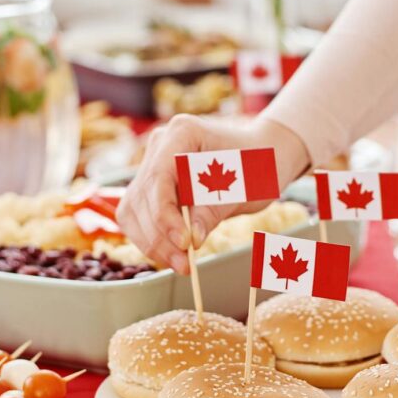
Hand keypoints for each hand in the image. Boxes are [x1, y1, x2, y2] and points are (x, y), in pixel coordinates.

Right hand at [117, 115, 310, 273]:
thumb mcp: (241, 189)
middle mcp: (160, 145)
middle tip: (184, 264)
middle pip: (143, 196)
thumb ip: (212, 211)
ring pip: (134, 210)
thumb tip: (190, 241)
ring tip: (180, 264)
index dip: (165, 214)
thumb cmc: (256, 165)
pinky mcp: (151, 188)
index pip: (159, 176)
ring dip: (152, 243)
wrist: (263, 158)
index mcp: (182, 132)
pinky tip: (171, 255)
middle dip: (160, 235)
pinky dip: (152, 239)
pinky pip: (139, 217)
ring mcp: (152, 165)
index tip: (183, 242)